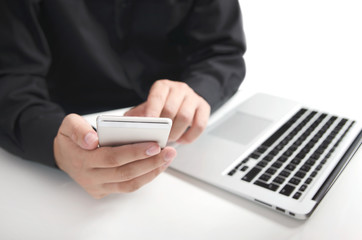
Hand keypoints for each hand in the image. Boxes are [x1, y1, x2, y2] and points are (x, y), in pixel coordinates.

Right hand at [54, 114, 175, 198]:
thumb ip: (78, 130)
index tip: (154, 145)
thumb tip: (92, 140)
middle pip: (125, 172)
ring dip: (151, 172)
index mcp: (82, 159)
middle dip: (150, 162)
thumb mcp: (68, 125)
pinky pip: (128, 187)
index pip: (113, 157)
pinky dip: (145, 178)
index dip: (135, 153)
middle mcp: (90, 177)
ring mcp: (97, 187)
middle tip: (169, 152)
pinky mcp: (104, 191)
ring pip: (129, 184)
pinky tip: (157, 166)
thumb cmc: (71, 138)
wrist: (63, 155)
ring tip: (167, 159)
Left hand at [125, 79, 210, 143]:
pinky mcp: (204, 107)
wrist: (180, 100)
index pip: (157, 97)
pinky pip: (200, 124)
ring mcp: (193, 97)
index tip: (150, 124)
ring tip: (169, 140)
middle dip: (164, 128)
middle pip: (172, 109)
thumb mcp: (146, 108)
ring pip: (186, 117)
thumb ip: (137, 116)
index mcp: (163, 86)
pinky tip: (182, 140)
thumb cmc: (161, 107)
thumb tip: (126, 127)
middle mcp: (179, 89)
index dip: (153, 111)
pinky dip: (191, 136)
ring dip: (176, 133)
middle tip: (158, 139)